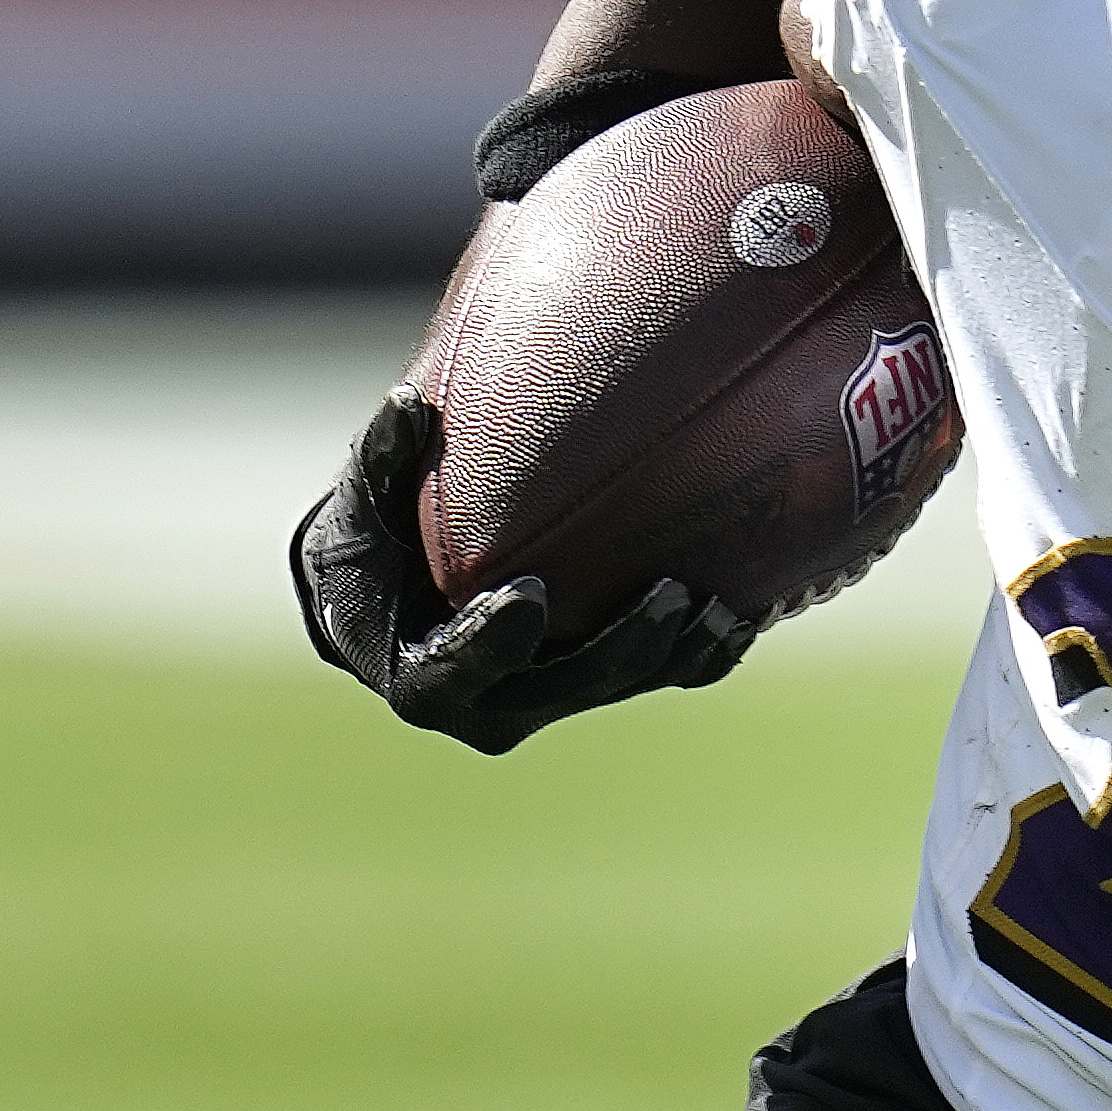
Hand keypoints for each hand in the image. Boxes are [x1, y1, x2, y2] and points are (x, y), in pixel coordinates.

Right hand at [284, 388, 758, 754]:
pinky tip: (744, 613)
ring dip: (673, 656)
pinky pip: (652, 677)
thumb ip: (384, 460)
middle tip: (671, 595)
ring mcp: (546, 700)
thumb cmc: (379, 534)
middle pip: (559, 690)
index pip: (453, 673)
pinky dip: (697, 656)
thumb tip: (410, 405)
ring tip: (721, 609)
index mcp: (419, 674)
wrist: (404, 585)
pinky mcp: (592, 683)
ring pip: (616, 688)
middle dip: (619, 651)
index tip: (531, 594)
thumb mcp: (367, 499)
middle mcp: (486, 705)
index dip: (490, 644)